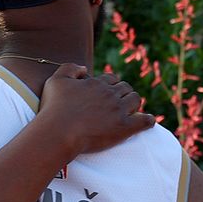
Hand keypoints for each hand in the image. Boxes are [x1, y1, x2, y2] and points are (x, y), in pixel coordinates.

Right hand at [37, 64, 153, 154]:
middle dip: (123, 93)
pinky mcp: (124, 128)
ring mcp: (119, 111)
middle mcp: (110, 94)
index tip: (107, 93)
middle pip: (125, 88)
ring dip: (134, 103)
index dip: (110, 85)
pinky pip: (144, 121)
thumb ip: (70, 68)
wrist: (58, 133)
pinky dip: (148, 120)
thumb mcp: (56, 80)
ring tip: (131, 110)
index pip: (111, 79)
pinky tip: (148, 121)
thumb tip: (84, 68)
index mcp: (97, 83)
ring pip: (136, 100)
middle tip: (119, 103)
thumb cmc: (54, 108)